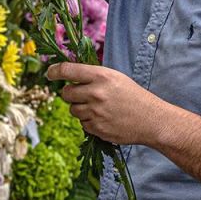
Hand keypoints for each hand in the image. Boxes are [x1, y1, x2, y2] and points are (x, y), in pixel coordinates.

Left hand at [47, 62, 169, 145]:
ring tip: (97, 108)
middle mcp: (95, 93)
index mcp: (100, 76)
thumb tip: (69, 75)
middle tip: (80, 94)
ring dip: (80, 109)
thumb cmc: (132, 95)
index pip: (67, 70)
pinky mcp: (97, 128)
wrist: (150, 119)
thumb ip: (92, 76)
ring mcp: (95, 112)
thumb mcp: (114, 77)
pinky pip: (82, 124)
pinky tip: (103, 118)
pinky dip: (89, 121)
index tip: (49, 73)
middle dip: (70, 94)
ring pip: (72, 110)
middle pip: (66, 93)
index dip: (54, 71)